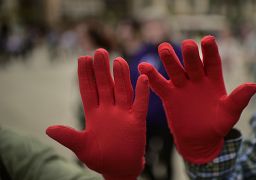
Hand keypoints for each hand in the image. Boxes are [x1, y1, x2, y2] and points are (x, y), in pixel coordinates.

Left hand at [46, 49, 148, 178]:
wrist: (120, 169)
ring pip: (123, 91)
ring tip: (118, 60)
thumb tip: (48, 129)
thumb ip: (69, 137)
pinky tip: (142, 79)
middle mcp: (109, 110)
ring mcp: (124, 114)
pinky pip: (141, 104)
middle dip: (102, 69)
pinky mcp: (138, 121)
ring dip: (121, 77)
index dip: (85, 75)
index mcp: (94, 114)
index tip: (82, 58)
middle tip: (99, 51)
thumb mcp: (82, 148)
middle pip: (105, 86)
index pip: (88, 90)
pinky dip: (142, 93)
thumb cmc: (100, 159)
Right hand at [139, 35, 255, 163]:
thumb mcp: (230, 114)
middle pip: (192, 63)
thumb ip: (239, 99)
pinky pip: (159, 85)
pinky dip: (151, 77)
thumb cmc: (218, 126)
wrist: (200, 140)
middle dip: (190, 54)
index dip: (210, 51)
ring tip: (164, 47)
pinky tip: (143, 67)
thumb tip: (254, 85)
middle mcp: (197, 79)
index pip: (212, 62)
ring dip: (169, 59)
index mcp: (213, 80)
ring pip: (175, 69)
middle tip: (187, 45)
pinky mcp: (169, 96)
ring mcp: (182, 86)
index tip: (208, 39)